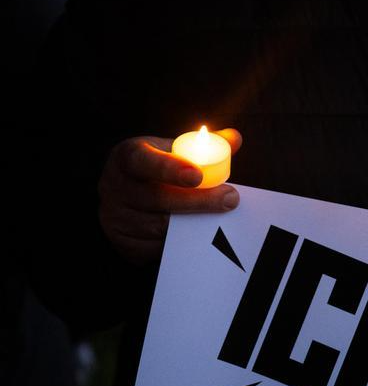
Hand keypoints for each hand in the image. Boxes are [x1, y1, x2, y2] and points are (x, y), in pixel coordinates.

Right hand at [98, 129, 242, 264]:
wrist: (123, 195)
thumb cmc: (156, 170)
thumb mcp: (172, 151)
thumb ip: (203, 146)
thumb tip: (234, 139)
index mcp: (128, 157)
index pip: (144, 161)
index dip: (170, 168)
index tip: (197, 176)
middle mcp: (115, 185)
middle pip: (159, 199)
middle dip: (198, 201)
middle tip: (230, 199)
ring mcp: (115, 215)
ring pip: (161, 226)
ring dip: (193, 222)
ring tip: (218, 217)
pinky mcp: (121, 241)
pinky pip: (156, 246)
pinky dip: (181, 240)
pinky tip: (197, 233)